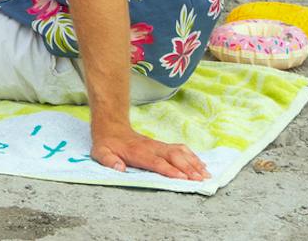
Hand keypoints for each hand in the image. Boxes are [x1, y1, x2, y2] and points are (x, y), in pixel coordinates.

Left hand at [91, 125, 209, 181]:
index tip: (183, 178)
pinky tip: (201, 165)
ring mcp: (158, 145)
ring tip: (206, 174)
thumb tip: (119, 168)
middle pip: (173, 157)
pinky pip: (180, 149)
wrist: (111, 128)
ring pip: (180, 152)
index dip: (170, 170)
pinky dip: (193, 156)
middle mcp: (151, 148)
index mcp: (137, 152)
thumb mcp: (100, 153)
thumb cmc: (107, 145)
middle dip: (188, 168)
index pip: (156, 162)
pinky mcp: (162, 145)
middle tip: (202, 180)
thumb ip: (109, 161)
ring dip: (194, 162)